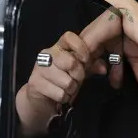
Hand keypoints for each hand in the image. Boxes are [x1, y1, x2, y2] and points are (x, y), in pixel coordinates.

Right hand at [16, 13, 121, 137]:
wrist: (39, 100)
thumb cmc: (60, 82)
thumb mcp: (78, 72)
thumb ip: (91, 67)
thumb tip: (103, 68)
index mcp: (58, 47)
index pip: (69, 37)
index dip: (81, 48)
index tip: (86, 60)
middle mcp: (47, 54)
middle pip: (70, 61)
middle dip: (78, 75)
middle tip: (76, 80)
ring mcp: (39, 68)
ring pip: (66, 81)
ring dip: (71, 90)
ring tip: (67, 90)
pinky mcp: (35, 82)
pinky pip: (59, 93)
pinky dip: (64, 98)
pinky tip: (59, 96)